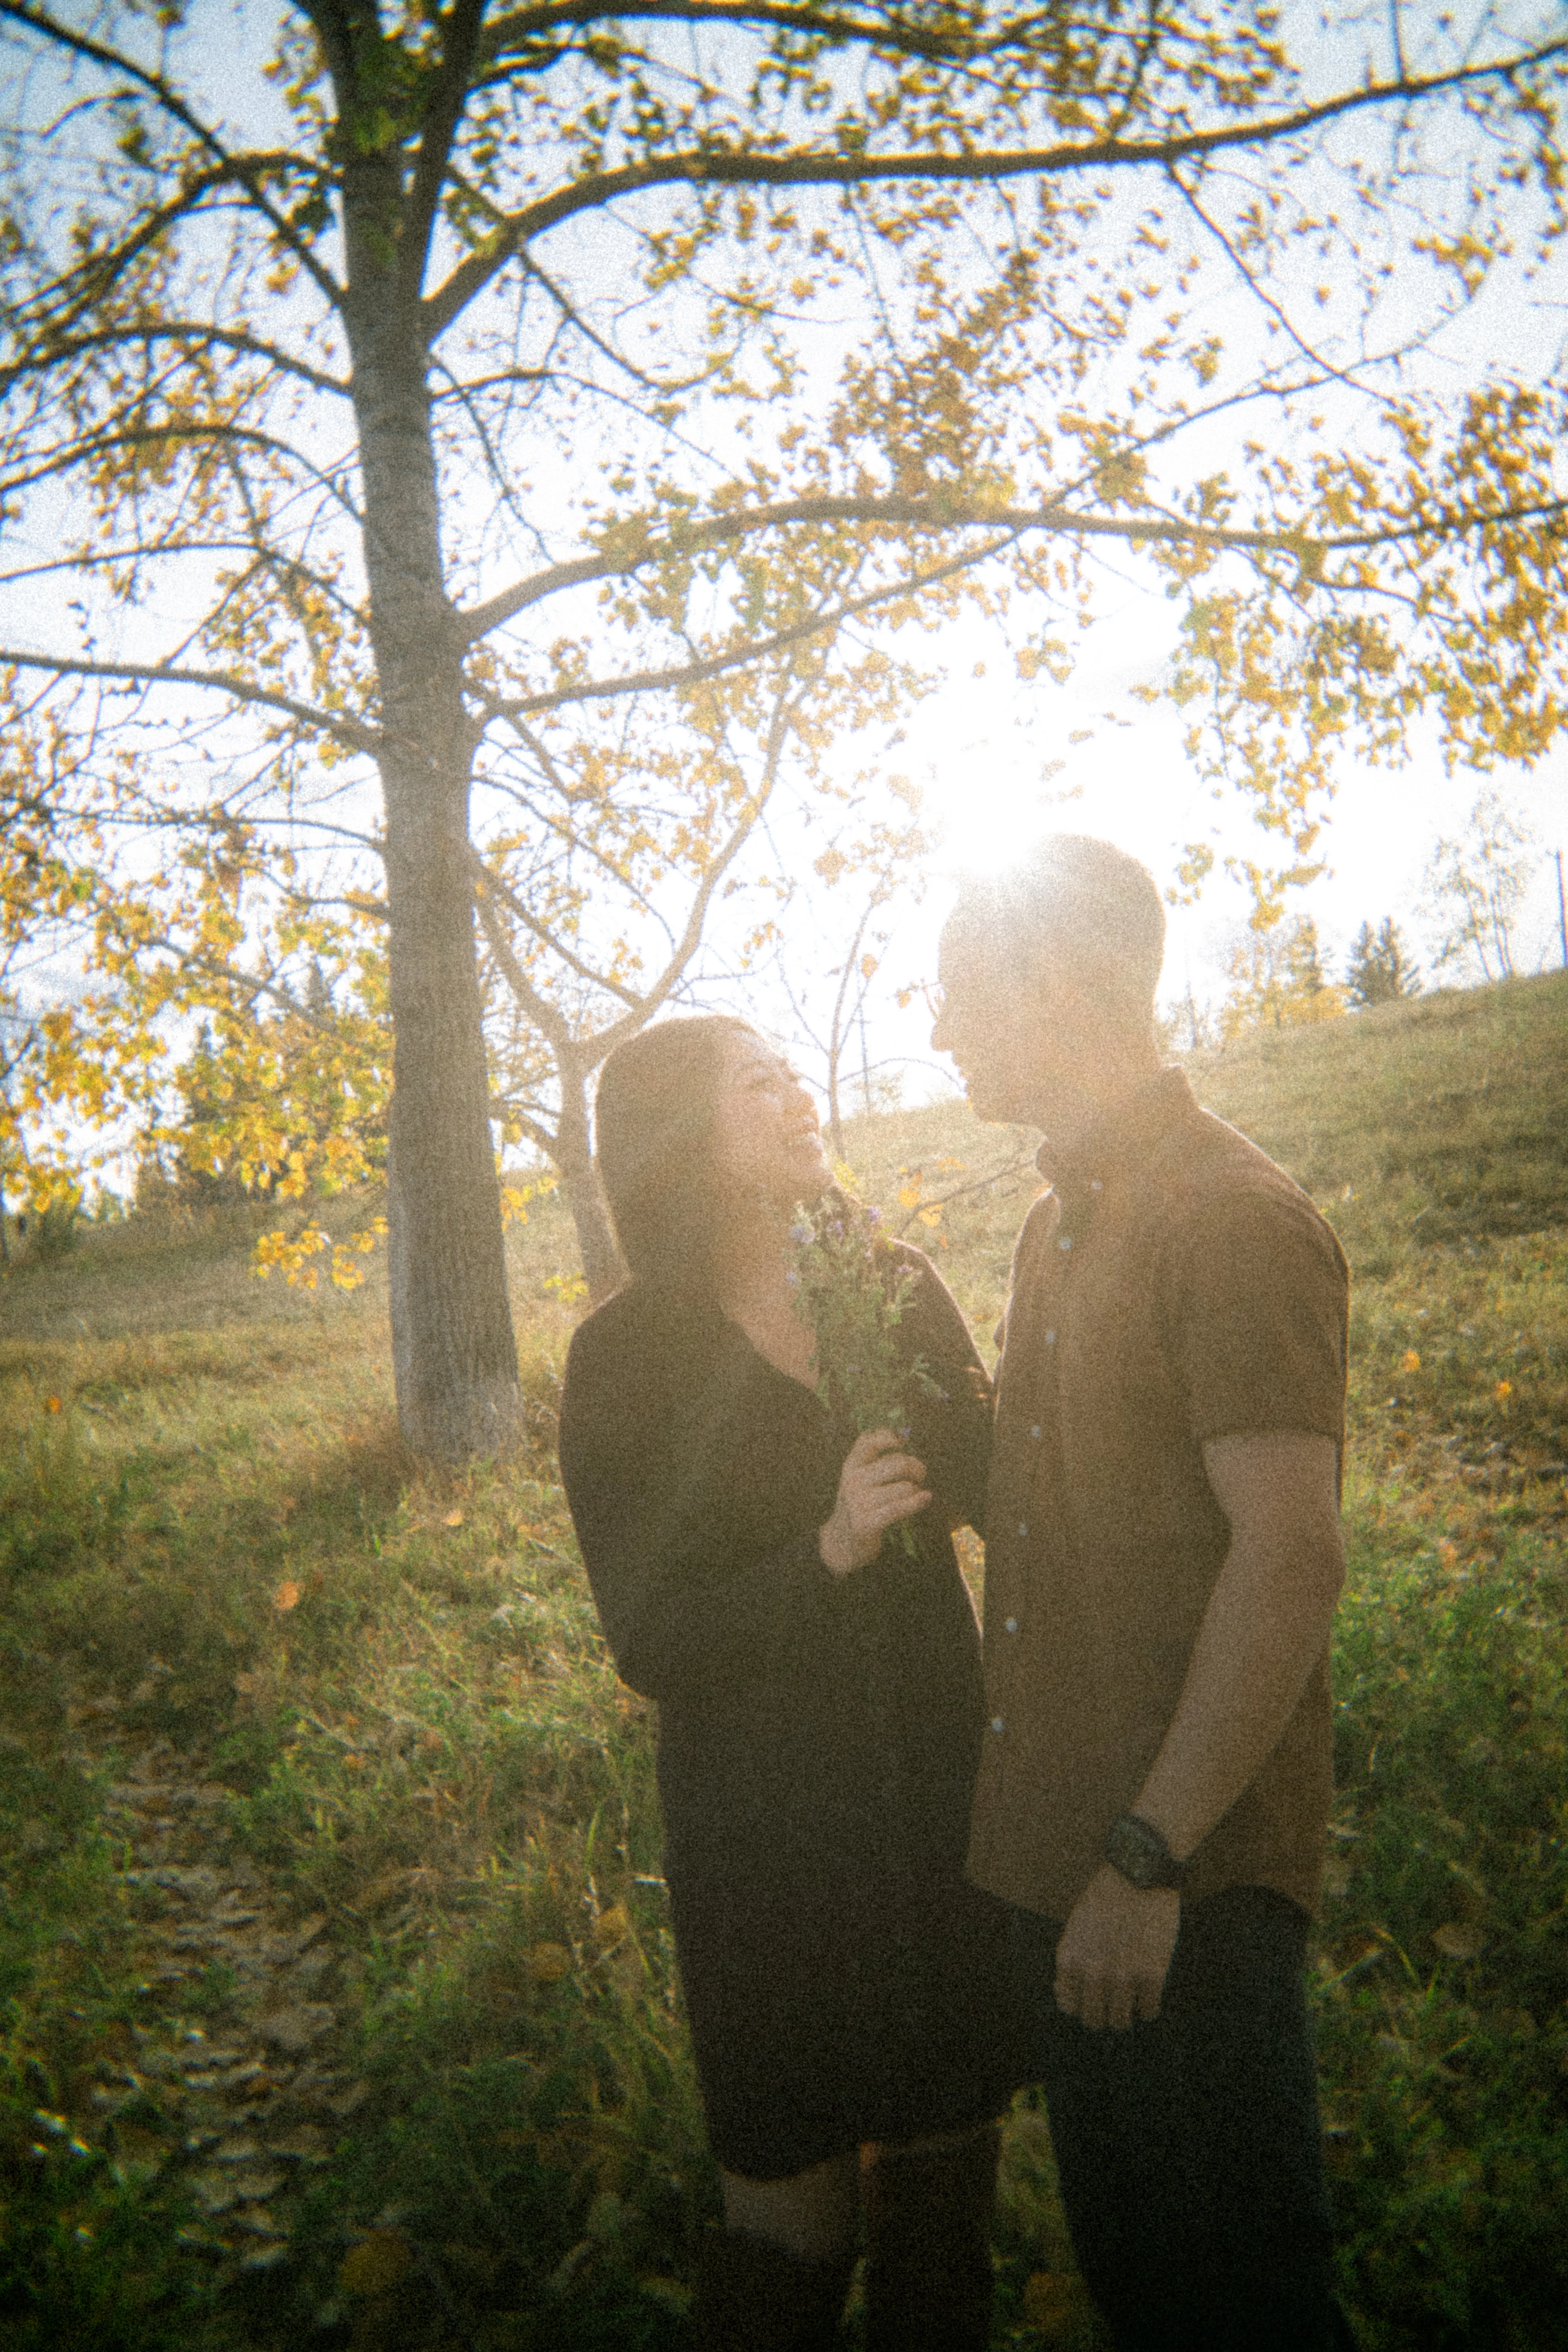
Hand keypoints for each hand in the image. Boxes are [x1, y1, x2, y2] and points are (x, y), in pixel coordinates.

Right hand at [819, 1428, 930, 1575]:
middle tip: (920, 1475)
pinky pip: (899, 1508)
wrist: (840, 1542)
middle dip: (916, 1468)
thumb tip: (901, 1438)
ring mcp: (858, 1502)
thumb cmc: (858, 1506)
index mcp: (851, 1466)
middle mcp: (853, 1481)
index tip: (902, 1443)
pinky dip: (916, 1503)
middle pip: (897, 1463)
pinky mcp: (866, 1523)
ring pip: (904, 1488)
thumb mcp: (857, 1479)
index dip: (888, 1437)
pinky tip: (926, 1498)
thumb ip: (873, 1460)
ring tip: (914, 1494)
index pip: (868, 1442)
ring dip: (915, 1491)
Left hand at [1054, 1865, 1180, 2030]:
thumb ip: (1073, 1957)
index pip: (1068, 2005)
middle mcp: (1092, 1972)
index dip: (1081, 2006)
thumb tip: (1066, 1991)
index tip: (1092, 2000)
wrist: (1140, 1872)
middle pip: (1094, 2019)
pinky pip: (1149, 2010)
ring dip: (1126, 2015)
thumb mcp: (1077, 1924)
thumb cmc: (1107, 1894)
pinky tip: (1149, 1995)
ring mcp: (1122, 1976)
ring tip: (1132, 2003)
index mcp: (1070, 1958)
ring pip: (1121, 2021)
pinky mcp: (1151, 1974)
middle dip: (1104, 2015)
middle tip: (1114, 2006)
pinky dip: (1149, 2008)